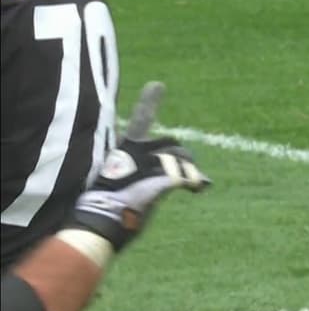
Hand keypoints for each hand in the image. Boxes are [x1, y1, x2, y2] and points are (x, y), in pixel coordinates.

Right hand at [66, 82, 210, 250]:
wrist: (99, 225)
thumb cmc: (118, 212)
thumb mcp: (145, 191)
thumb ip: (171, 180)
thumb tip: (208, 182)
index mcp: (125, 152)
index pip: (141, 121)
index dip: (149, 103)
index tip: (158, 85)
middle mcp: (134, 153)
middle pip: (172, 145)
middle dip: (183, 159)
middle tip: (186, 177)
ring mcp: (142, 164)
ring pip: (179, 159)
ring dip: (188, 172)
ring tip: (189, 187)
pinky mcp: (153, 179)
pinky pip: (182, 176)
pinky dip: (193, 181)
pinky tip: (198, 189)